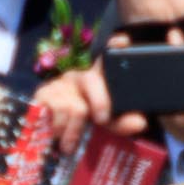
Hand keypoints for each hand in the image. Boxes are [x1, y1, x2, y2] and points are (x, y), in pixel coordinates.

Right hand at [32, 33, 147, 152]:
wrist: (57, 140)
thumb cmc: (89, 126)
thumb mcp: (111, 124)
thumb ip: (125, 122)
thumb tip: (140, 121)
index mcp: (102, 77)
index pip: (109, 56)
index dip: (115, 46)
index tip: (123, 42)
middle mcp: (81, 74)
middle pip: (90, 79)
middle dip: (99, 101)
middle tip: (102, 119)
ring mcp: (61, 82)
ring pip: (74, 104)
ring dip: (75, 129)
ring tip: (74, 142)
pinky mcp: (43, 92)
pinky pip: (54, 110)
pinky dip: (60, 129)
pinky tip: (59, 136)